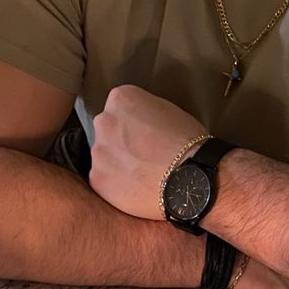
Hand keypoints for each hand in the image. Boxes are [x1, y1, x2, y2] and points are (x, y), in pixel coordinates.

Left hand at [90, 85, 206, 219]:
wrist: (191, 180)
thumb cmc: (188, 144)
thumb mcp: (167, 110)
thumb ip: (144, 111)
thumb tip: (139, 122)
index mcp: (120, 98)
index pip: (119, 108)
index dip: (133, 124)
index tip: (145, 135)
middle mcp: (103, 121)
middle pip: (107, 131)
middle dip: (120, 143)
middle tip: (142, 157)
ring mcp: (98, 152)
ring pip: (104, 158)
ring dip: (117, 165)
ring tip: (141, 176)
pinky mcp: (97, 180)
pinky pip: (103, 182)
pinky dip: (116, 187)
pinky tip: (136, 190)